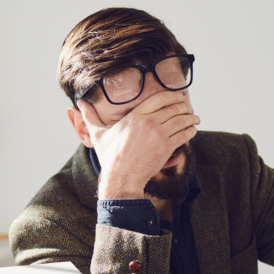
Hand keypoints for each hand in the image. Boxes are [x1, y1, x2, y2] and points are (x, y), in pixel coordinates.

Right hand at [78, 90, 199, 198]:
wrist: (121, 177)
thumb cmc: (110, 157)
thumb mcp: (98, 134)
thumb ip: (90, 117)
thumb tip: (78, 103)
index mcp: (135, 115)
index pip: (159, 98)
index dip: (172, 96)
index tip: (179, 97)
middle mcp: (149, 122)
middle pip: (174, 108)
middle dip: (184, 107)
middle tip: (189, 109)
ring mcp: (159, 134)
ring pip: (182, 120)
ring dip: (191, 118)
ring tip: (195, 118)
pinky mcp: (167, 147)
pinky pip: (184, 134)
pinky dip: (191, 131)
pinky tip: (193, 130)